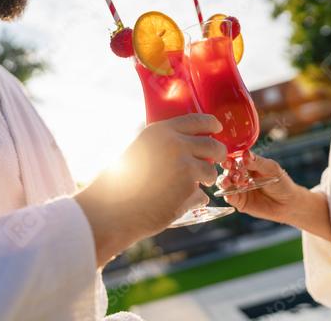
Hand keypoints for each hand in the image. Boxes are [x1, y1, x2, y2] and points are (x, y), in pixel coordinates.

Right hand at [75, 114, 226, 266]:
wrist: (112, 210)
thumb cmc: (120, 182)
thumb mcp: (139, 150)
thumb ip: (164, 145)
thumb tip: (189, 146)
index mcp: (162, 131)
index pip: (199, 120)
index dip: (212, 125)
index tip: (217, 129)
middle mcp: (176, 145)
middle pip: (213, 145)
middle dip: (218, 154)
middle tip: (215, 160)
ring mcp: (185, 168)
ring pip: (211, 172)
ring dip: (204, 180)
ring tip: (185, 186)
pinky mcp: (189, 191)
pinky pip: (201, 194)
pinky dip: (193, 200)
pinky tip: (175, 202)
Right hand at [219, 153, 330, 241]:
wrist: (289, 204)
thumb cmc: (281, 183)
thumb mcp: (271, 169)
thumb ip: (257, 162)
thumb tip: (245, 154)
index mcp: (247, 164)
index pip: (235, 158)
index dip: (230, 158)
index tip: (228, 160)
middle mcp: (240, 175)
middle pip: (227, 170)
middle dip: (227, 170)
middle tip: (232, 172)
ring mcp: (238, 188)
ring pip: (225, 183)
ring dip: (224, 181)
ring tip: (228, 182)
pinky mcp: (239, 201)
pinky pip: (229, 197)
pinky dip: (227, 194)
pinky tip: (230, 193)